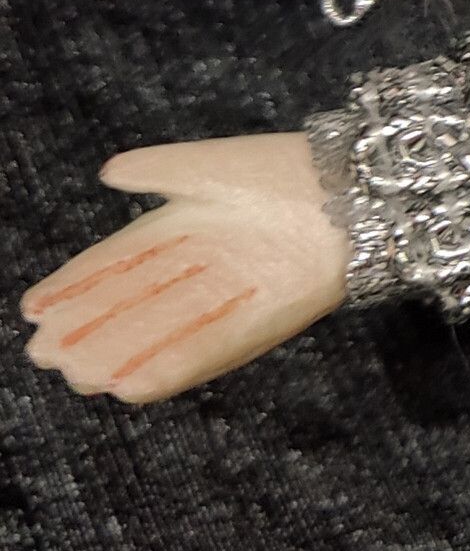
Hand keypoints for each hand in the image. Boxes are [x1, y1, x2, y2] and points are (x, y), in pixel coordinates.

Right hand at [20, 134, 348, 403]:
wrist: (352, 184)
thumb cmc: (281, 168)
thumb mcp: (208, 165)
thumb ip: (157, 169)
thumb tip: (108, 173)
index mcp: (182, 230)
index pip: (119, 263)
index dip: (79, 286)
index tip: (36, 310)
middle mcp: (201, 270)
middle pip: (136, 304)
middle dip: (92, 329)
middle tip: (46, 352)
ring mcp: (230, 298)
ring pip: (164, 331)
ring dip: (122, 355)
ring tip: (79, 374)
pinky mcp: (264, 320)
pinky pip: (211, 348)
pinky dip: (174, 366)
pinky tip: (134, 385)